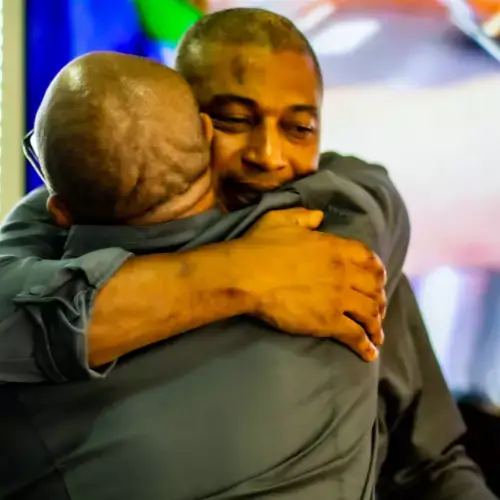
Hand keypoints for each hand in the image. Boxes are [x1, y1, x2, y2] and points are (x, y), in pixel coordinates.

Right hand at [239, 208, 386, 360]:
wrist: (246, 275)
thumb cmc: (259, 246)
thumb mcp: (280, 219)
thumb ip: (304, 216)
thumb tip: (319, 216)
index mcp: (335, 247)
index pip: (370, 259)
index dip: (378, 271)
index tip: (378, 280)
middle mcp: (343, 272)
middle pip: (374, 288)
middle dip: (379, 300)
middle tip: (377, 310)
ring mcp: (338, 298)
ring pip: (370, 312)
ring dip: (376, 325)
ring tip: (377, 336)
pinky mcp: (328, 321)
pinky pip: (355, 335)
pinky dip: (366, 345)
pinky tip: (370, 353)